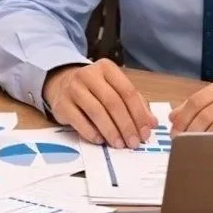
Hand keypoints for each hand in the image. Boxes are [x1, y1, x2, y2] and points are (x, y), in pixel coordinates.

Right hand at [42, 59, 156, 146]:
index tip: (145, 132)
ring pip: (96, 112)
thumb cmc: (94, 89)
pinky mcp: (61, 104)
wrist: (61, 83)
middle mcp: (89, 75)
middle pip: (113, 102)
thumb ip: (134, 103)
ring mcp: (73, 88)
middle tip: (134, 142)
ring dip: (111, 131)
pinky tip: (100, 140)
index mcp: (106, 68)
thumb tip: (151, 123)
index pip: (127, 91)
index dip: (139, 113)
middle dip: (126, 125)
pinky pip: (79, 121)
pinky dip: (92, 133)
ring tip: (120, 144)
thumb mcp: (114, 88)